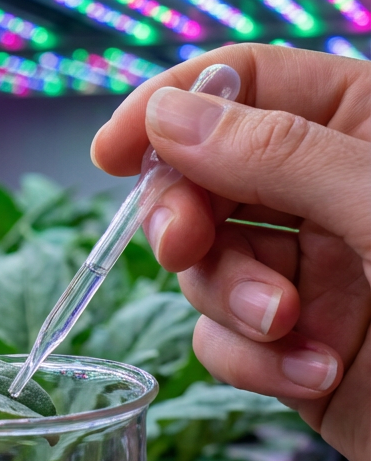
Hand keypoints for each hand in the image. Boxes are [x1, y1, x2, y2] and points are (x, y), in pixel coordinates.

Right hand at [91, 44, 370, 460]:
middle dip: (189, 217)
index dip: (172, 108)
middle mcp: (330, 195)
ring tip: (289, 332)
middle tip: (185, 243)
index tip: (114, 151)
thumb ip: (278, 156)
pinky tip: (313, 376)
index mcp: (366, 128)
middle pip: (204, 178)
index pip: (246, 84)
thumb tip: (169, 116)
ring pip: (204, 265)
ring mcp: (312, 274)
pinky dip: (253, 363)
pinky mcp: (297, 349)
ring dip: (230, 301)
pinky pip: (224, 342)